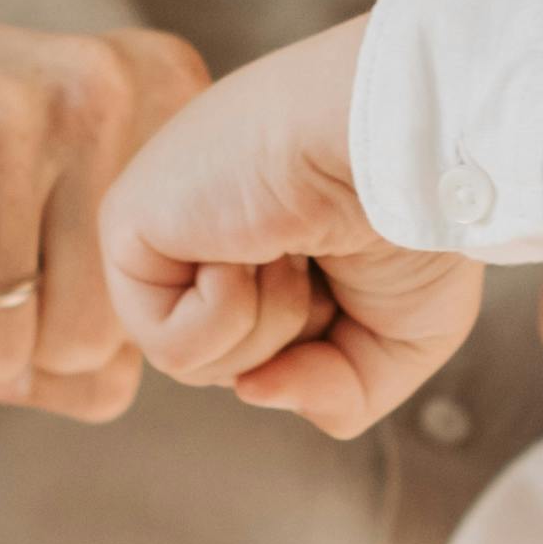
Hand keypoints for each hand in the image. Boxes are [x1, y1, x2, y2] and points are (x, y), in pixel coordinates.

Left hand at [97, 19, 484, 434]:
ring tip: (292, 245)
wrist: (401, 150)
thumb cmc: (414, 214)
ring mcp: (167, 227)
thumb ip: (336, 394)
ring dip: (272, 322)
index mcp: (262, 236)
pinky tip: (253, 245)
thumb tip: (252, 392)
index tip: (355, 280)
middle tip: (324, 260)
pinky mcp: (128, 227)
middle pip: (235, 365)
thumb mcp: (402, 338)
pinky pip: (171, 347)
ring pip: (202, 364)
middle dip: (298, 339)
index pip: (268, 346)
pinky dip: (232, 315)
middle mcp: (208, 229)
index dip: (323, 347)